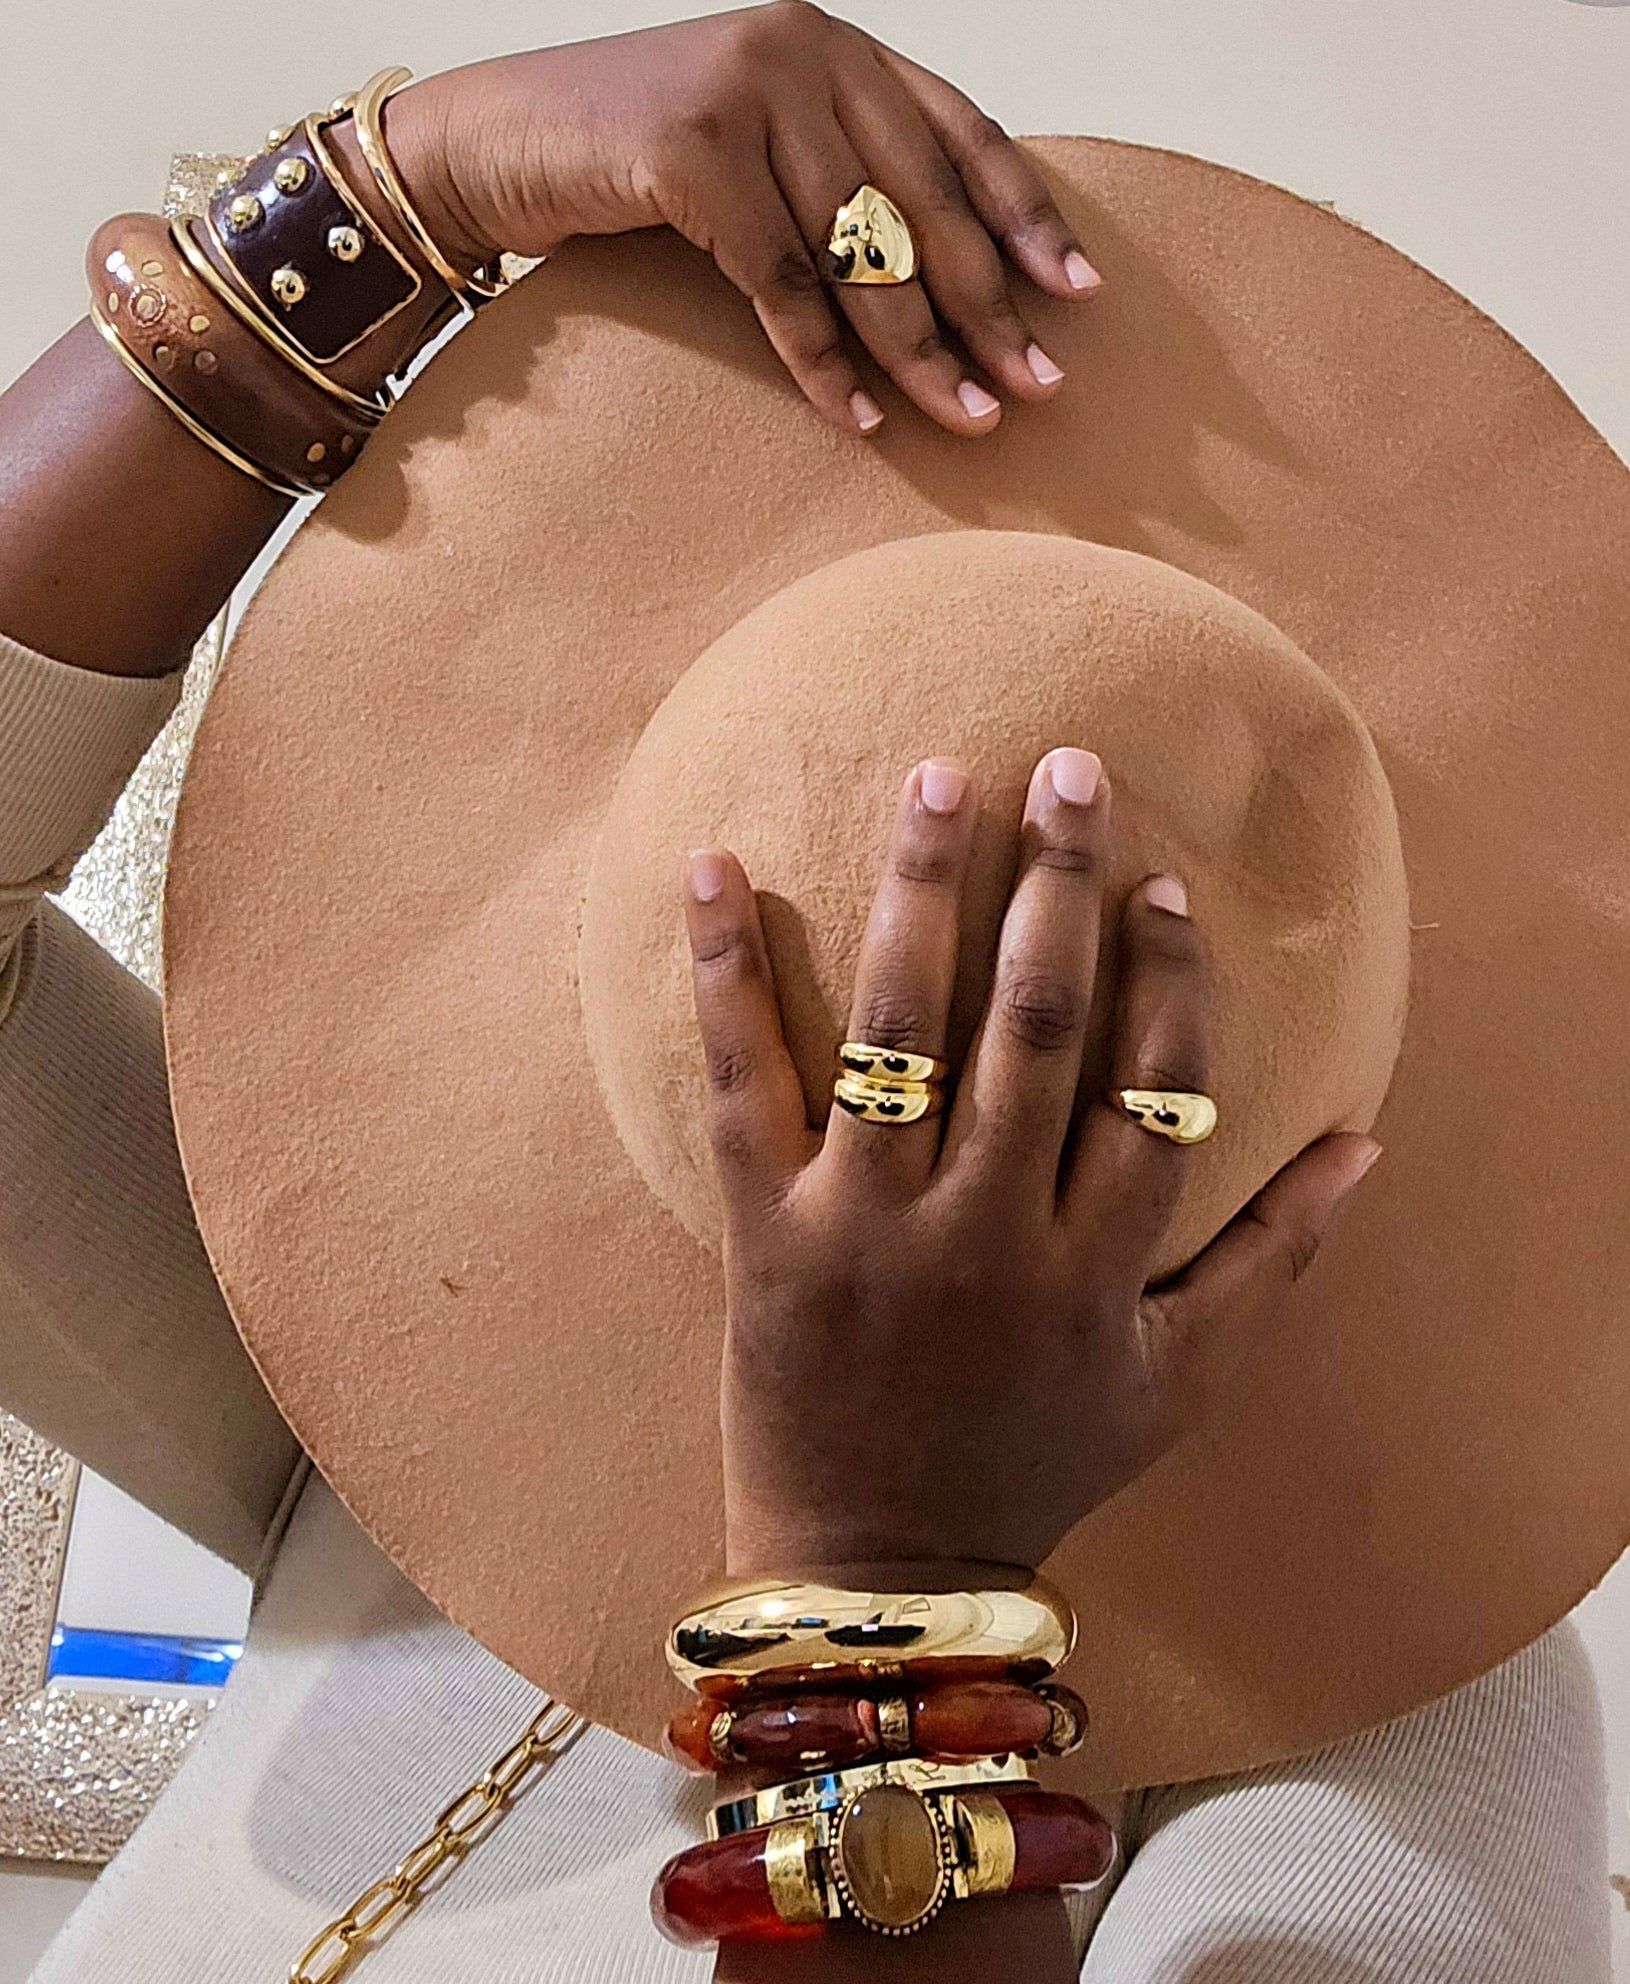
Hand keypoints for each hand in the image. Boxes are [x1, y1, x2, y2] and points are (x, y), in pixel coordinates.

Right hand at [389, 3, 1099, 438]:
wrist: (494, 141)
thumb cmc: (628, 160)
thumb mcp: (755, 148)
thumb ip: (838, 178)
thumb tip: (936, 282)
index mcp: (834, 47)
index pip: (958, 131)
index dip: (1025, 213)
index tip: (1079, 289)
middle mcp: (803, 52)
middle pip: (925, 201)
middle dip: (990, 306)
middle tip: (1041, 385)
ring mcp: (746, 92)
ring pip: (862, 250)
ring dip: (922, 351)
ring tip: (969, 420)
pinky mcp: (689, 149)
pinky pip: (781, 283)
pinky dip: (823, 361)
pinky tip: (862, 416)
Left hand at [683, 749, 1381, 1575]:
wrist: (878, 1572)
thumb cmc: (1038, 1463)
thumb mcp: (1182, 1384)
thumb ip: (1275, 1263)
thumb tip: (1361, 1142)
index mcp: (1095, 1267)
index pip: (1151, 1085)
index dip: (1166, 971)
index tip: (1162, 881)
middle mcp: (987, 1233)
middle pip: (1039, 1028)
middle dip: (1059, 887)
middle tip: (1069, 768)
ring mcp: (868, 1226)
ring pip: (903, 1029)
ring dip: (924, 892)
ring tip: (940, 779)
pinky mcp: (764, 1230)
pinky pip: (740, 1081)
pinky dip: (722, 972)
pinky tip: (711, 868)